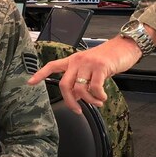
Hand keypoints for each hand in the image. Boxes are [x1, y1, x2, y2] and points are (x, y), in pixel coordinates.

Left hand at [28, 34, 155, 112]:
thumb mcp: (91, 68)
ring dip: (90, 101)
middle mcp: (78, 60)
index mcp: (74, 60)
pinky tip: (103, 97)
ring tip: (98, 103)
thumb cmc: (109, 58)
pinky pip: (95, 88)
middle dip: (70, 101)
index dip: (40, 74)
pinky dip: (99, 97)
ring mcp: (89, 63)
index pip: (52, 66)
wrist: (125, 46)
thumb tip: (76, 97)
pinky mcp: (101, 66)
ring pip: (80, 89)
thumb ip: (82, 79)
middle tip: (77, 110)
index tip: (30, 82)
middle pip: (64, 84)